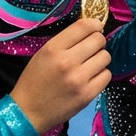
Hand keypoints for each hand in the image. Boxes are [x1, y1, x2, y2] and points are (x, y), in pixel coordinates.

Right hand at [11, 19, 110, 133]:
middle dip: (97, 42)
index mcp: (54, 49)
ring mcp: (79, 79)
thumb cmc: (34, 81)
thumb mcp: (43, 54)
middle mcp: (68, 61)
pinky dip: (101, 74)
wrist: (28, 112)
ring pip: (106, 57)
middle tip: (91, 49)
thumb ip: (65, 41)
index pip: (84, 26)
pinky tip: (91, 78)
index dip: (94, 24)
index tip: (96, 27)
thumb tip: (91, 30)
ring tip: (90, 65)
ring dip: (100, 59)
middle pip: (99, 40)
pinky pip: (107, 75)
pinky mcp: (87, 94)